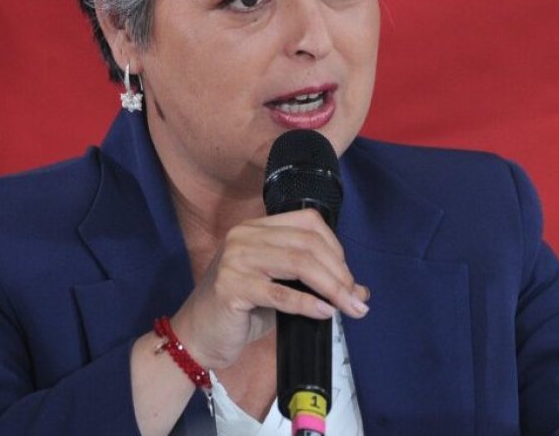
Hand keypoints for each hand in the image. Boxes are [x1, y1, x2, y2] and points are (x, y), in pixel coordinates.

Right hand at [168, 209, 369, 369]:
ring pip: (298, 264)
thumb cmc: (242, 310)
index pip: (308, 222)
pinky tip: (324, 312)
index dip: (335, 247)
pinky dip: (308, 303)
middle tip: (355, 299)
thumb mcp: (281, 288)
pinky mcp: (231, 286)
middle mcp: (244, 236)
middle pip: (307, 244)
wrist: (199, 336)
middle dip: (339, 273)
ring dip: (331, 287)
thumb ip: (314, 283)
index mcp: (257, 227)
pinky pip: (280, 293)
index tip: (348, 277)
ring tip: (349, 307)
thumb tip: (360, 292)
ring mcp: (236, 259)